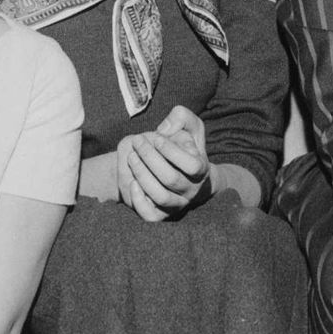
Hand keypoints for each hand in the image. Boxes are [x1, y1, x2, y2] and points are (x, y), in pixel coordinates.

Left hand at [115, 105, 208, 219]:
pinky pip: (151, 216)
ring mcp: (177, 204)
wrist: (183, 173)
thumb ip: (181, 117)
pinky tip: (132, 182)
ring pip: (160, 196)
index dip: (172, 150)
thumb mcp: (189, 126)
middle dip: (149, 157)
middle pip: (170, 178)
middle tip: (137, 141)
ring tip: (131, 157)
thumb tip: (164, 129)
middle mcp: (191, 190)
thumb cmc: (184, 146)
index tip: (157, 136)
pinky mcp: (161, 214)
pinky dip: (139, 200)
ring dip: (142, 174)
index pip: (191, 165)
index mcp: (201, 169)